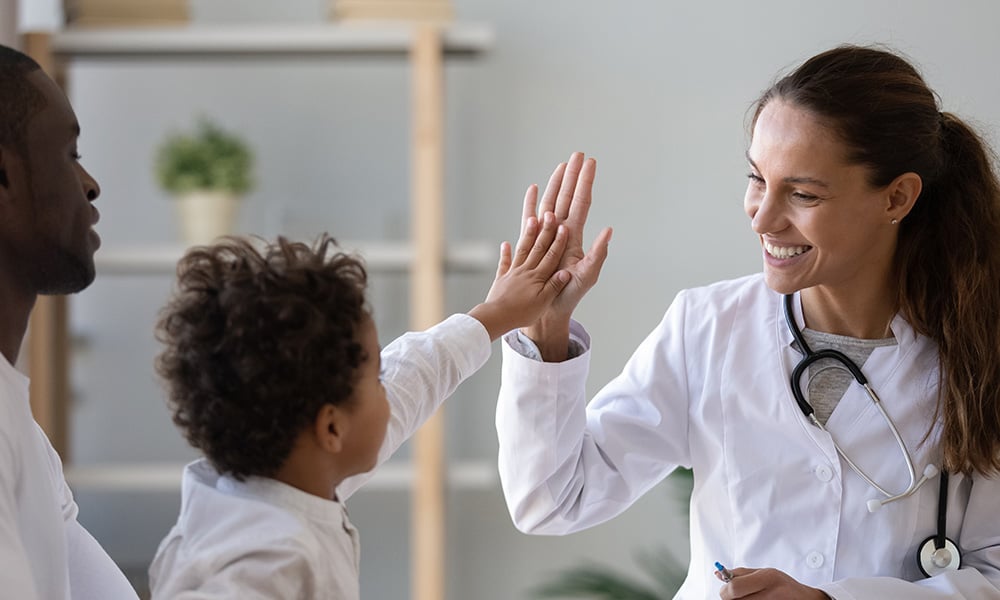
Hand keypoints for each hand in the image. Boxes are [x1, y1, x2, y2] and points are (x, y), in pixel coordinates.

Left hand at [468, 205, 570, 340]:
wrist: (497, 317)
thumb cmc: (522, 313)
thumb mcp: (543, 302)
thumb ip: (554, 286)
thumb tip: (567, 271)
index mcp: (538, 277)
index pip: (551, 256)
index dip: (559, 241)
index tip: (564, 227)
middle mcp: (526, 271)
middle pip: (538, 247)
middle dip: (546, 230)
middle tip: (550, 214)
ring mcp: (513, 273)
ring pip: (522, 250)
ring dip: (528, 234)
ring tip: (532, 219)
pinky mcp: (502, 279)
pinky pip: (504, 263)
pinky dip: (505, 253)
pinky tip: (505, 244)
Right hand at [521, 152, 611, 359]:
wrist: (548, 308)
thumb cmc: (569, 293)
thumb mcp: (588, 275)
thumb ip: (598, 253)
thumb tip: (609, 230)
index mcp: (574, 236)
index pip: (581, 202)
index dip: (585, 182)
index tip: (590, 163)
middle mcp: (560, 231)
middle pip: (566, 197)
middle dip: (572, 176)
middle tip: (577, 155)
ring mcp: (545, 235)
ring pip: (550, 202)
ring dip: (555, 183)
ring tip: (561, 165)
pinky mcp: (531, 242)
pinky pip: (529, 218)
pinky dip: (530, 203)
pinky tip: (533, 188)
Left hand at [717, 567, 830, 599]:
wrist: (806, 599)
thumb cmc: (783, 585)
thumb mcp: (764, 572)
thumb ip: (741, 573)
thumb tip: (718, 573)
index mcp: (767, 578)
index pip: (734, 588)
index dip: (726, 589)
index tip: (726, 588)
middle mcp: (770, 593)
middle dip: (731, 598)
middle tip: (738, 595)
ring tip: (752, 597)